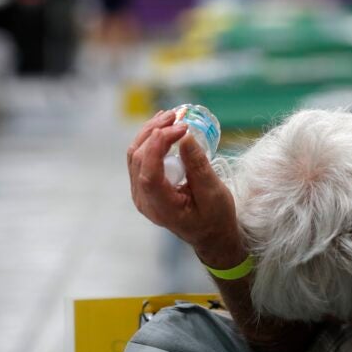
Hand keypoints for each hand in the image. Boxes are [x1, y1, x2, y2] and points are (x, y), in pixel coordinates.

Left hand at [127, 110, 243, 265]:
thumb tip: (185, 137)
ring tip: (170, 116)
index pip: (149, 173)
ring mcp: (141, 193)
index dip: (158, 146)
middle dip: (155, 132)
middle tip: (177, 116)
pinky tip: (163, 127)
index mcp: (161, 207)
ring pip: (135, 155)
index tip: (178, 127)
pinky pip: (140, 158)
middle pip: (138, 159)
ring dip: (151, 132)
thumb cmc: (215, 218)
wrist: (210, 234)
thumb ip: (198, 167)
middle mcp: (144, 200)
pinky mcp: (144, 185)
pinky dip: (150, 139)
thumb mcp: (213, 193)